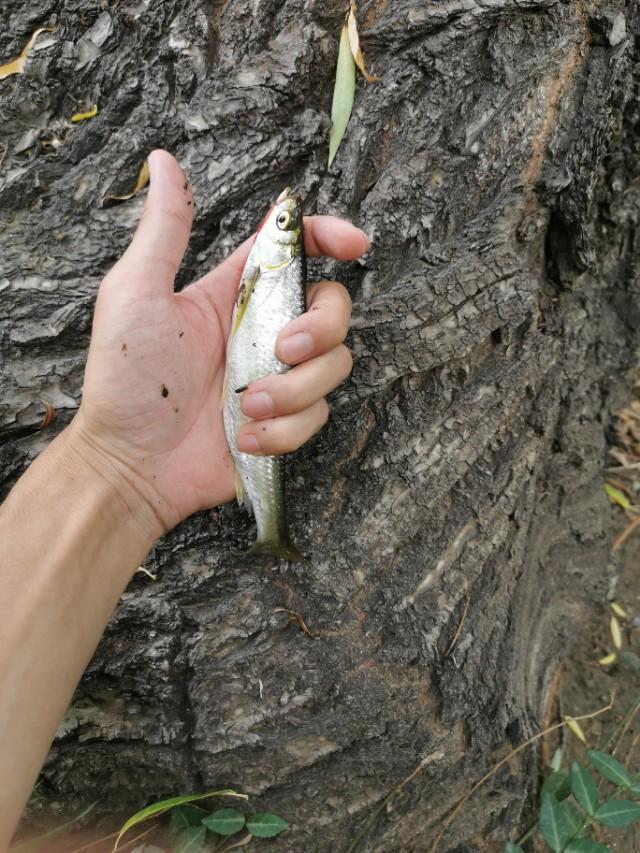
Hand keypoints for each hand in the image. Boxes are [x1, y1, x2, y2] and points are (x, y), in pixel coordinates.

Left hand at [69, 150, 367, 535]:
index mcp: (234, 293)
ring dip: (291, 391)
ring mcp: (277, 378)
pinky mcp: (284, 423)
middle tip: (280, 348)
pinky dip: (281, 431)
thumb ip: (164, 231)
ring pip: (334, 366)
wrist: (132, 465)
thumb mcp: (136, 293)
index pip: (295, 250)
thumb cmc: (126, 379)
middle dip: (321, 327)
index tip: (354, 243)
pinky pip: (317, 416)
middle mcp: (264, 330)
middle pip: (334, 307)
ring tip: (242, 408)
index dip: (330, 237)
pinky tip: (240, 439)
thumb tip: (163, 161)